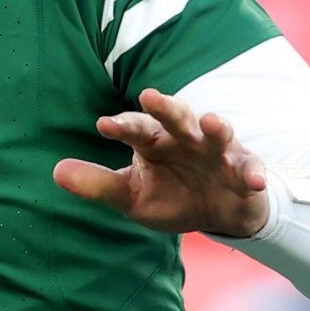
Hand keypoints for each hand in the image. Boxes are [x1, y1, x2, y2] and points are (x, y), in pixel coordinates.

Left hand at [53, 89, 270, 237]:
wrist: (218, 214)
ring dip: (215, 126)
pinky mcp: (244, 170)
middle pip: (176, 116)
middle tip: (148, 96)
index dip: (121, 126)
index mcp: (155, 142)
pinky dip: (253, 173)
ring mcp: (217, 152)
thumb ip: (98, 184)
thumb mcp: (131, 197)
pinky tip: (253, 180)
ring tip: (210, 121)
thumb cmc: (171, 197)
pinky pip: (249, 169)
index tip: (103, 125)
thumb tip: (56, 171)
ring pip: (217, 133)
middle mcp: (185, 139)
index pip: (136, 128)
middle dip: (165, 106)